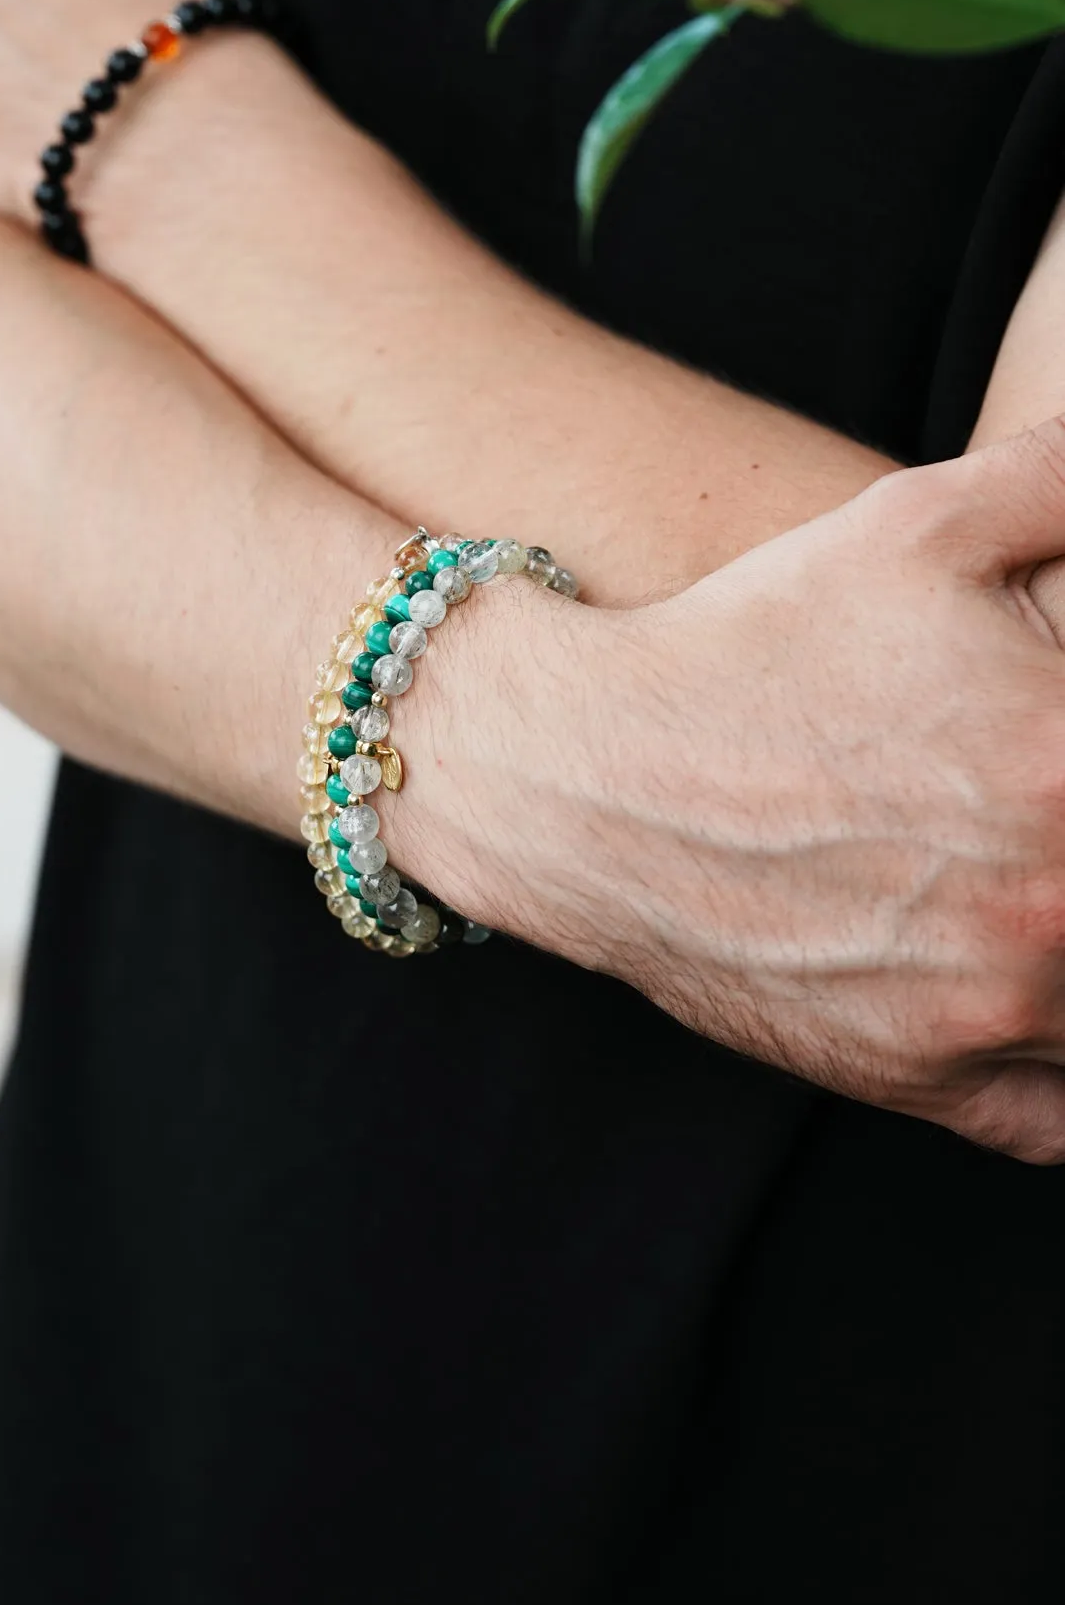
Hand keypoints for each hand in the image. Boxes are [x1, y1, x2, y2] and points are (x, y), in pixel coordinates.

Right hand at [401, 421, 1064, 1163]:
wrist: (587, 774)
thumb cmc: (752, 644)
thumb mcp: (919, 522)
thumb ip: (1063, 486)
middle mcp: (1054, 912)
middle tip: (1051, 813)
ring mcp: (992, 1015)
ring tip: (1041, 882)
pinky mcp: (922, 1079)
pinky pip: (1064, 1118)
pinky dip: (1064, 1067)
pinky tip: (1033, 985)